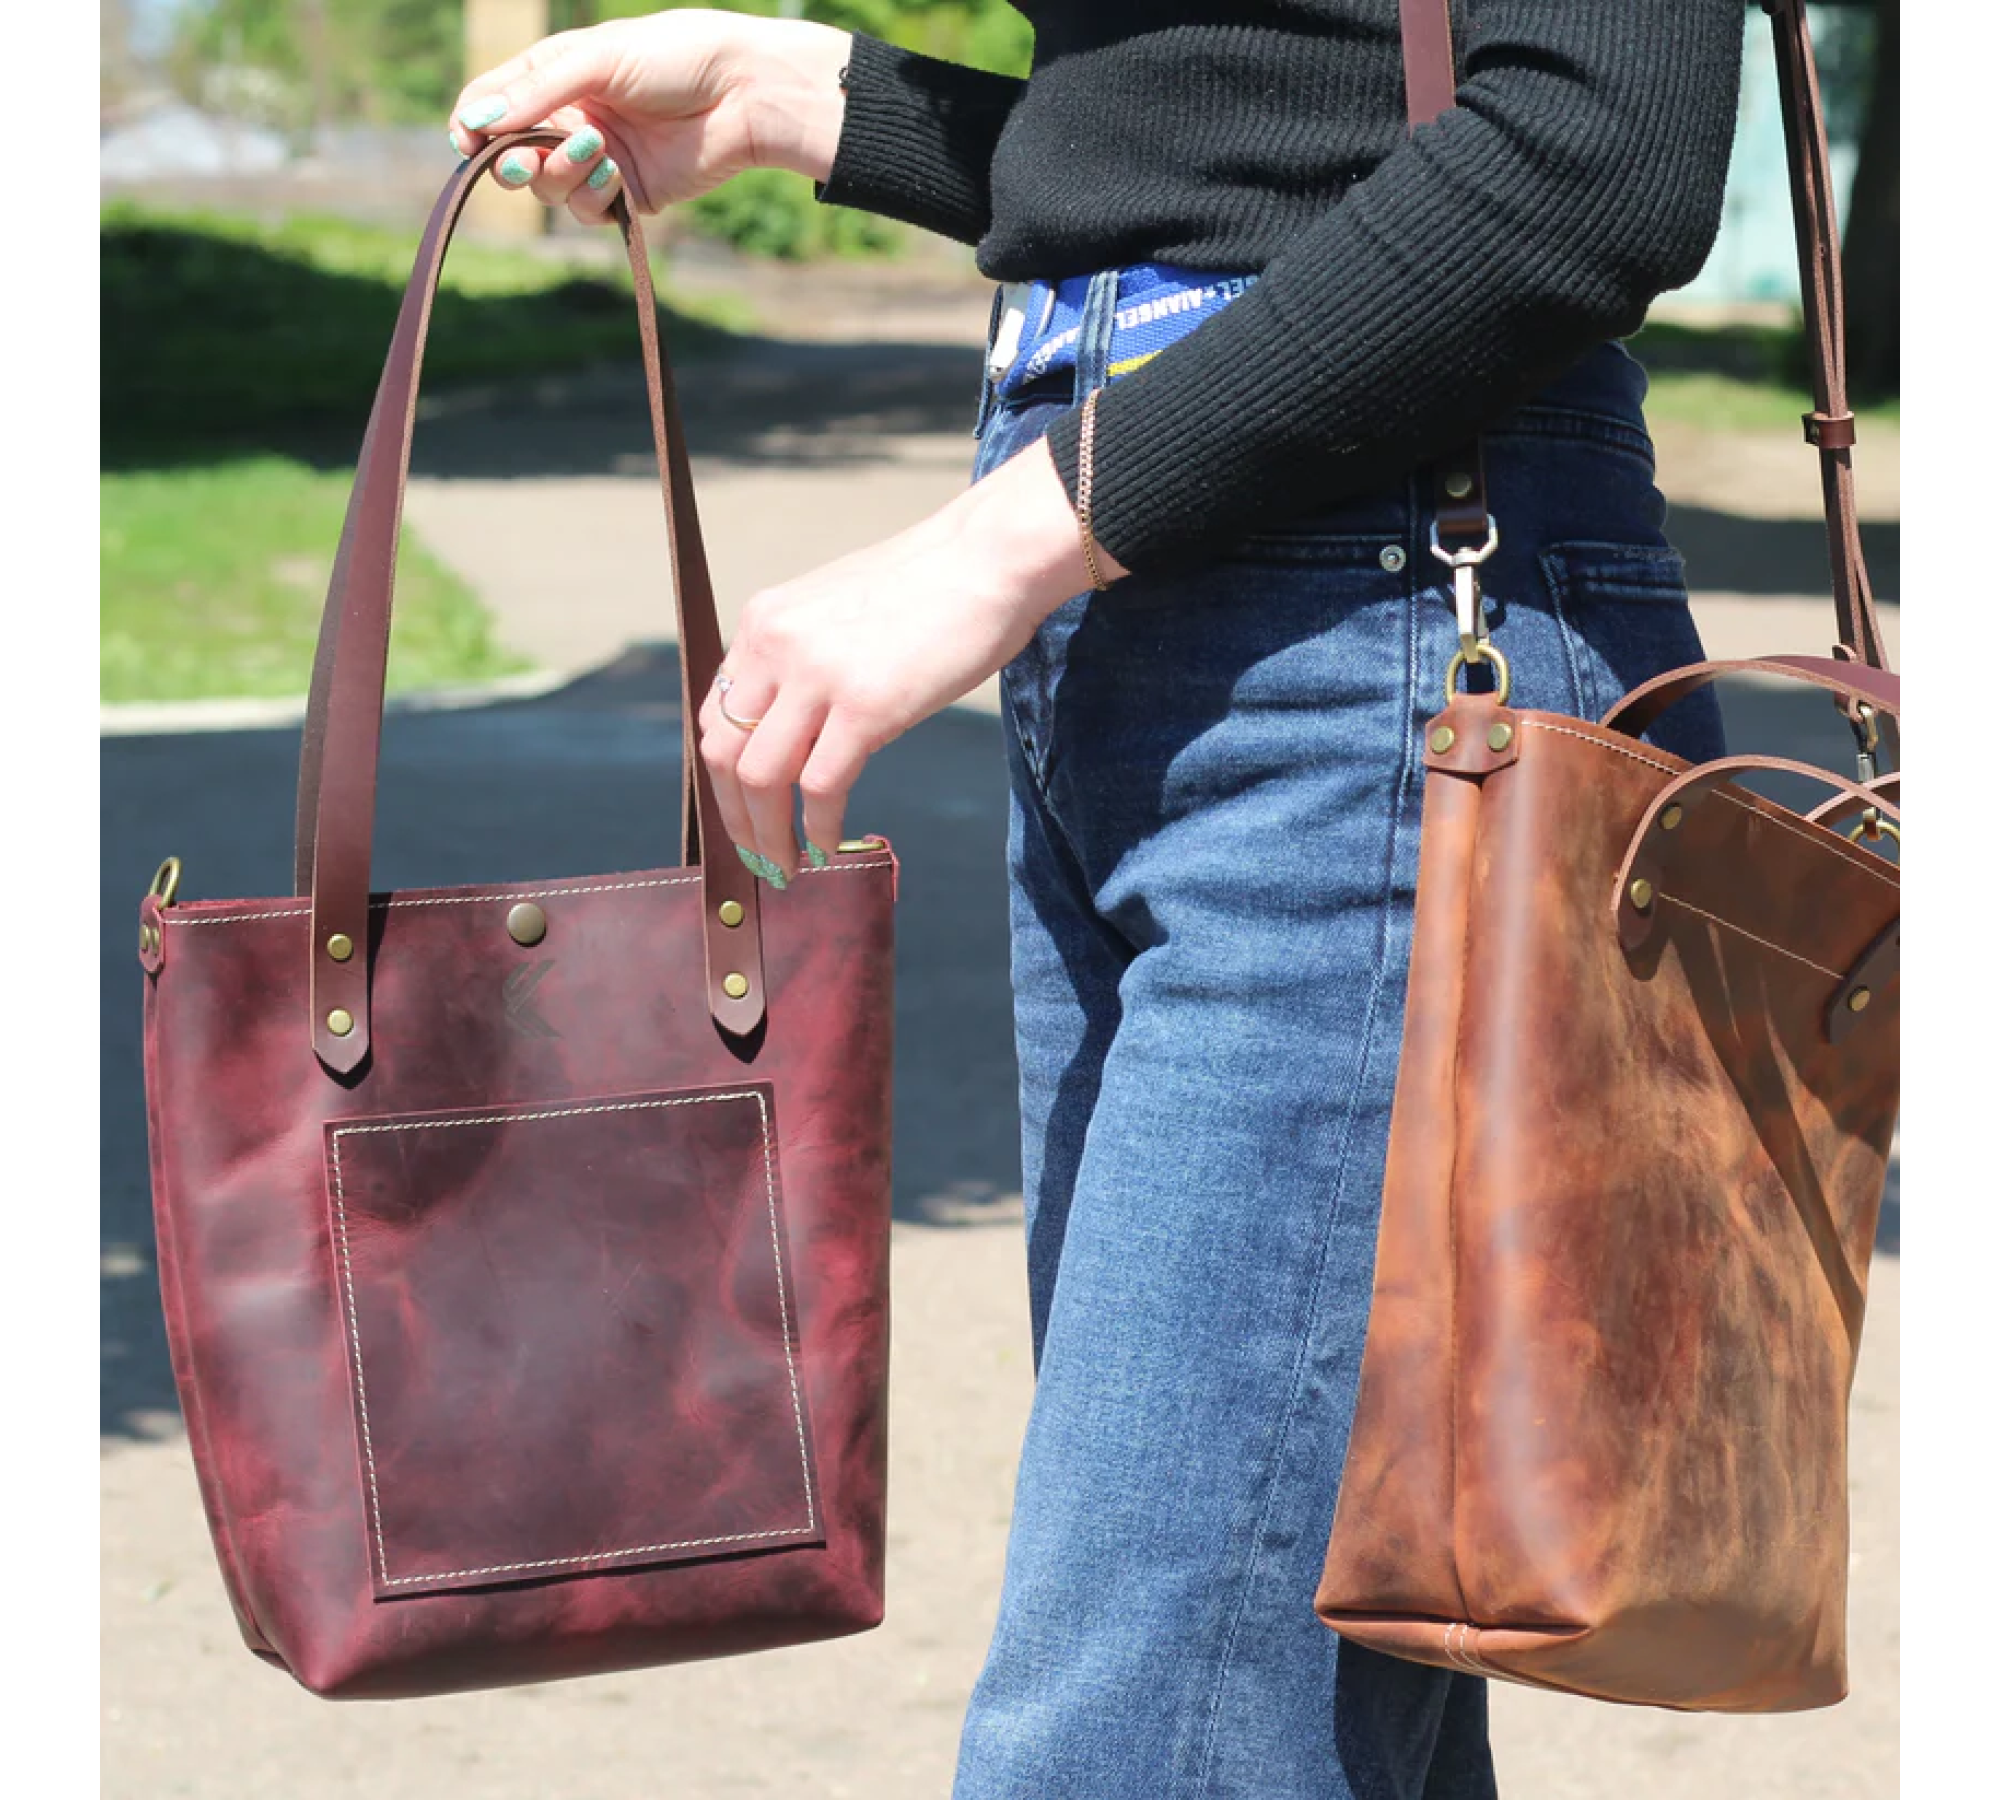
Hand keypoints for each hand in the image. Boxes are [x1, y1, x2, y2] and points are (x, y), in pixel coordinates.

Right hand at [448, 11, 850, 224]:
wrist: (743, 94)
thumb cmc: (673, 57)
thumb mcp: (596, 60)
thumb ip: (536, 91)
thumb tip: (475, 120)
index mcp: (556, 75)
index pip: (493, 101)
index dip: (473, 123)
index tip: (467, 139)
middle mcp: (571, 117)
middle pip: (511, 153)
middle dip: (511, 161)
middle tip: (522, 160)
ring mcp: (598, 159)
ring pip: (548, 187)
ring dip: (560, 172)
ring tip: (596, 148)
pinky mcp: (628, 194)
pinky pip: (587, 208)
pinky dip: (592, 194)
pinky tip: (614, 172)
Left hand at [698, 437, 1129, 884]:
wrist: (989, 558)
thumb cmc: (931, 587)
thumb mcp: (839, 610)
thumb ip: (805, 659)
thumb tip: (799, 725)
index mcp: (764, 623)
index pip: (715, 715)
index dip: (722, 777)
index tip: (742, 813)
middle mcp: (776, 646)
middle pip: (724, 754)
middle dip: (736, 819)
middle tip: (760, 857)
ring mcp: (818, 677)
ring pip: (761, 779)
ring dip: (770, 836)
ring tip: (789, 866)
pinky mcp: (866, 707)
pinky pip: (821, 788)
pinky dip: (819, 829)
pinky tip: (830, 846)